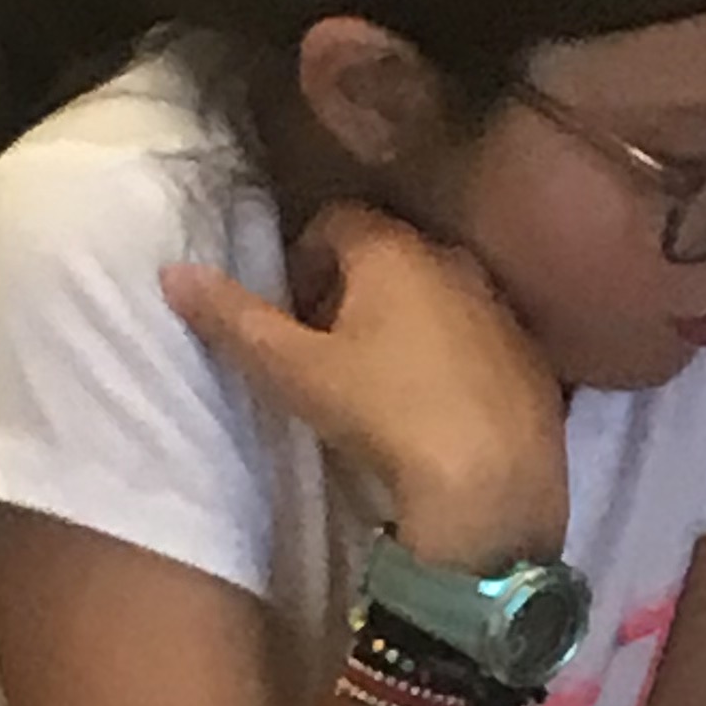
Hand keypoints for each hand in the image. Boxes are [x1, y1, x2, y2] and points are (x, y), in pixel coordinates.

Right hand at [164, 203, 569, 565]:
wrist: (493, 486)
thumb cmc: (384, 414)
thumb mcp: (294, 370)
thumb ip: (234, 319)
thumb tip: (172, 273)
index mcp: (396, 249)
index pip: (337, 219)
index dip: (302, 259)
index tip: (289, 315)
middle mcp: (457, 262)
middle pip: (389, 254)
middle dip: (349, 291)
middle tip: (322, 352)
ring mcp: (502, 309)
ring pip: (438, 295)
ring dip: (403, 323)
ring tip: (376, 384)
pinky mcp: (532, 358)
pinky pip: (479, 337)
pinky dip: (450, 356)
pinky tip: (433, 409)